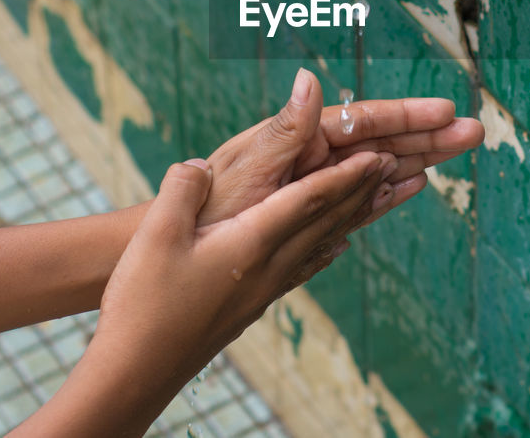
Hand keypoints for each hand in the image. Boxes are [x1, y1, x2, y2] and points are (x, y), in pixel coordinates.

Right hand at [14, 151, 389, 436]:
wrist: (135, 373)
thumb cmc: (141, 305)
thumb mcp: (155, 235)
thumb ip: (183, 189)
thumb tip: (200, 164)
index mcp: (249, 244)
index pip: (309, 201)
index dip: (345, 175)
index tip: (378, 154)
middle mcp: (267, 267)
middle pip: (326, 221)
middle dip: (361, 189)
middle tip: (394, 164)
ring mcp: (262, 290)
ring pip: (320, 244)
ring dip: (352, 215)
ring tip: (380, 196)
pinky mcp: (250, 306)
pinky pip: (303, 267)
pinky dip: (326, 248)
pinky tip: (335, 248)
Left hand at [200, 68, 483, 227]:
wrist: (181, 249)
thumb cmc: (205, 209)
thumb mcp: (244, 169)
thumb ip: (283, 130)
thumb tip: (310, 78)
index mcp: (297, 138)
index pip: (362, 122)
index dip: (405, 117)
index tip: (445, 112)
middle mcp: (311, 158)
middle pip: (380, 142)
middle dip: (427, 137)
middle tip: (475, 133)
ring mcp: (314, 185)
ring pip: (377, 169)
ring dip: (417, 161)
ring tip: (456, 155)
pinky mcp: (312, 213)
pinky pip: (359, 201)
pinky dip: (388, 194)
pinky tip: (414, 186)